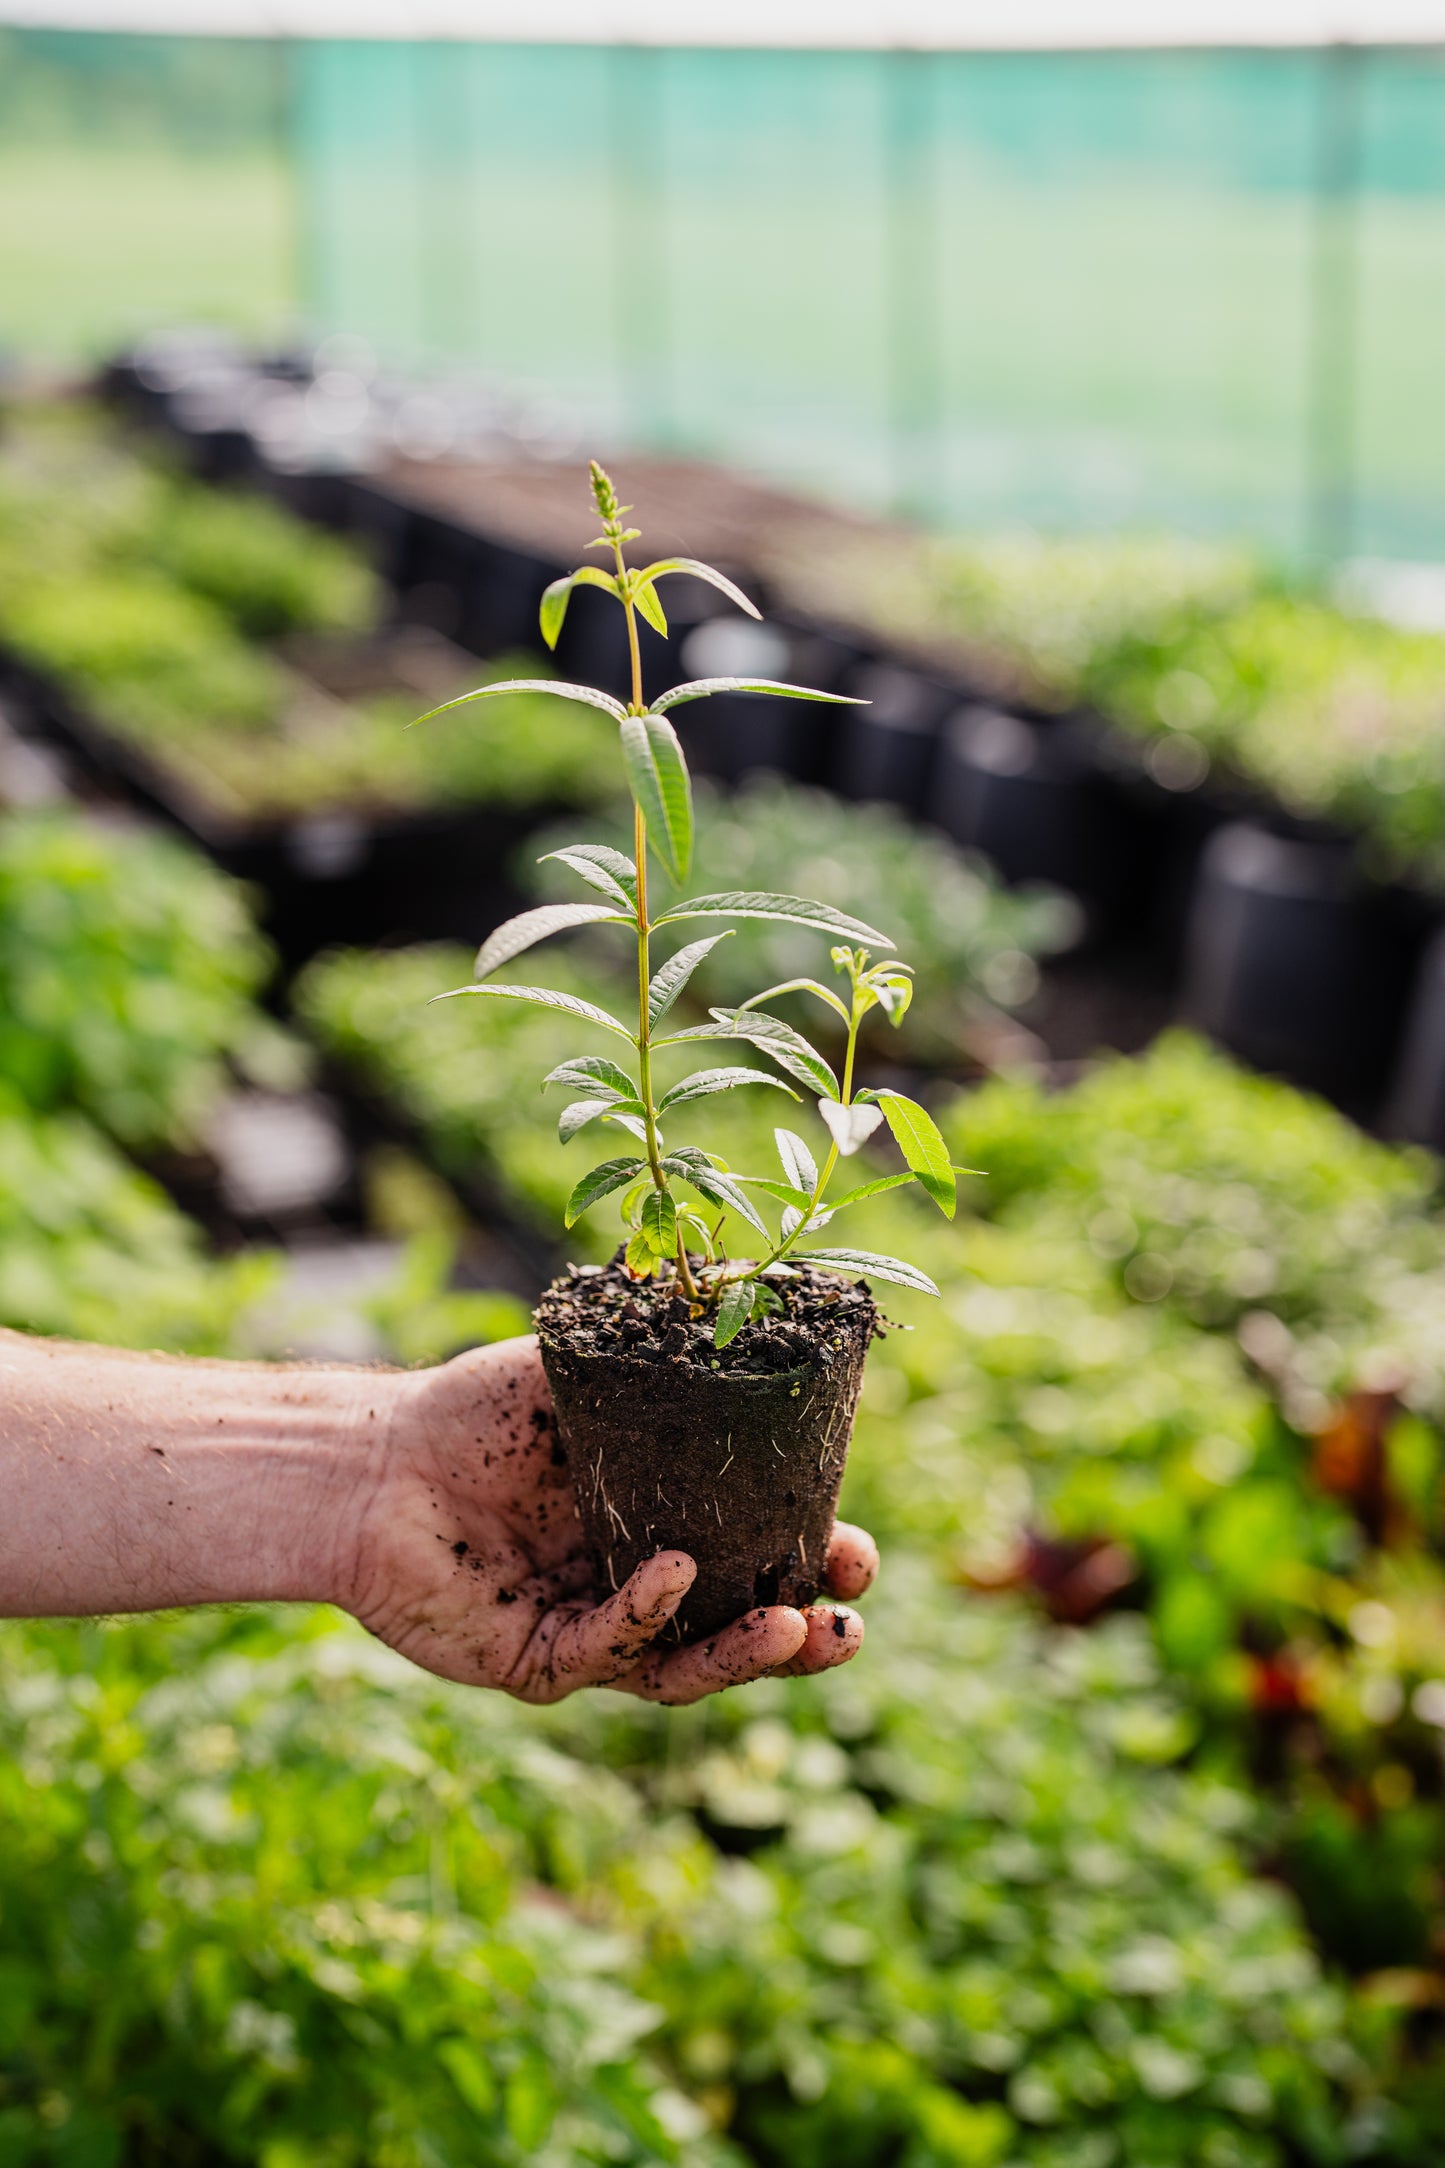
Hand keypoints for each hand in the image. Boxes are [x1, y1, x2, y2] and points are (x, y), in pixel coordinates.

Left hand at [341, 1336, 878, 1704]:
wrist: (375, 1458)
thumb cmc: (478, 1412)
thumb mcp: (589, 1374)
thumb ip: (664, 1357)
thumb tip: (747, 1290)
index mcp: (665, 1526)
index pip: (758, 1558)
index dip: (814, 1561)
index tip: (857, 1548)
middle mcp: (638, 1589)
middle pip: (740, 1631)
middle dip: (804, 1632)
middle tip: (848, 1618)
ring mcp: (592, 1632)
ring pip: (685, 1664)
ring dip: (747, 1653)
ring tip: (797, 1629)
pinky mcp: (537, 1660)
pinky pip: (606, 1649)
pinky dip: (646, 1615)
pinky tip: (673, 1574)